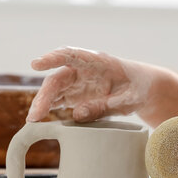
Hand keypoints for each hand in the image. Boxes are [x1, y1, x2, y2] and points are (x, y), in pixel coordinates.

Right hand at [27, 47, 152, 121]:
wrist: (144, 90)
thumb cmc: (138, 88)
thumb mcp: (127, 99)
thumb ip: (104, 106)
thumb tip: (77, 114)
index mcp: (97, 61)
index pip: (71, 55)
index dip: (52, 58)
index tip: (36, 64)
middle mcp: (83, 69)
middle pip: (58, 79)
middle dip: (44, 95)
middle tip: (35, 116)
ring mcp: (78, 82)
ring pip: (54, 90)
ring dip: (42, 104)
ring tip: (33, 121)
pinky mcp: (77, 95)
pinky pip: (59, 100)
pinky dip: (48, 109)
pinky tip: (39, 120)